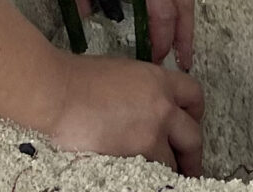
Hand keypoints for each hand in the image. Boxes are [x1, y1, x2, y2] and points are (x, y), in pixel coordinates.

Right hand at [40, 55, 204, 172]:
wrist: (57, 93)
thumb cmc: (78, 79)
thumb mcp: (121, 72)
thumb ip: (141, 88)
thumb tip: (143, 104)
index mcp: (159, 80)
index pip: (194, 95)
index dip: (195, 113)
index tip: (190, 123)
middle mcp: (162, 106)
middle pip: (193, 136)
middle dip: (192, 153)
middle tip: (188, 165)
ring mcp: (151, 132)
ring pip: (172, 159)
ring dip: (168, 168)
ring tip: (163, 176)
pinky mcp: (136, 154)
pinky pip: (153, 171)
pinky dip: (150, 176)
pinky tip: (142, 179)